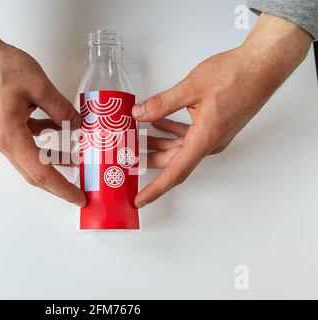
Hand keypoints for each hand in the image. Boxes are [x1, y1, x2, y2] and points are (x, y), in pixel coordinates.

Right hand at [0, 1, 85, 206]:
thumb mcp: (37, 85)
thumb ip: (60, 108)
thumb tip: (76, 125)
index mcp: (11, 137)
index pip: (42, 172)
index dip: (62, 188)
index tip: (78, 198)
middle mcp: (5, 142)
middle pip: (34, 173)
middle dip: (58, 185)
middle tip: (79, 191)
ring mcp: (3, 135)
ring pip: (32, 158)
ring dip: (53, 163)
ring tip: (76, 162)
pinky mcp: (5, 125)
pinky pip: (28, 141)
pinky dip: (45, 141)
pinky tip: (60, 130)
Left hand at [133, 13, 311, 207]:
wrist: (264, 65)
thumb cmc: (237, 75)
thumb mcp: (191, 87)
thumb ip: (162, 104)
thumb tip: (139, 114)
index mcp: (204, 139)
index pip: (175, 172)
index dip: (155, 188)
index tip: (140, 199)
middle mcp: (211, 142)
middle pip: (174, 159)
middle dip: (149, 158)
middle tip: (128, 157)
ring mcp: (215, 135)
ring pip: (181, 147)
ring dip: (159, 142)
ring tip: (137, 136)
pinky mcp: (216, 125)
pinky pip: (189, 136)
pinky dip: (172, 131)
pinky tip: (159, 122)